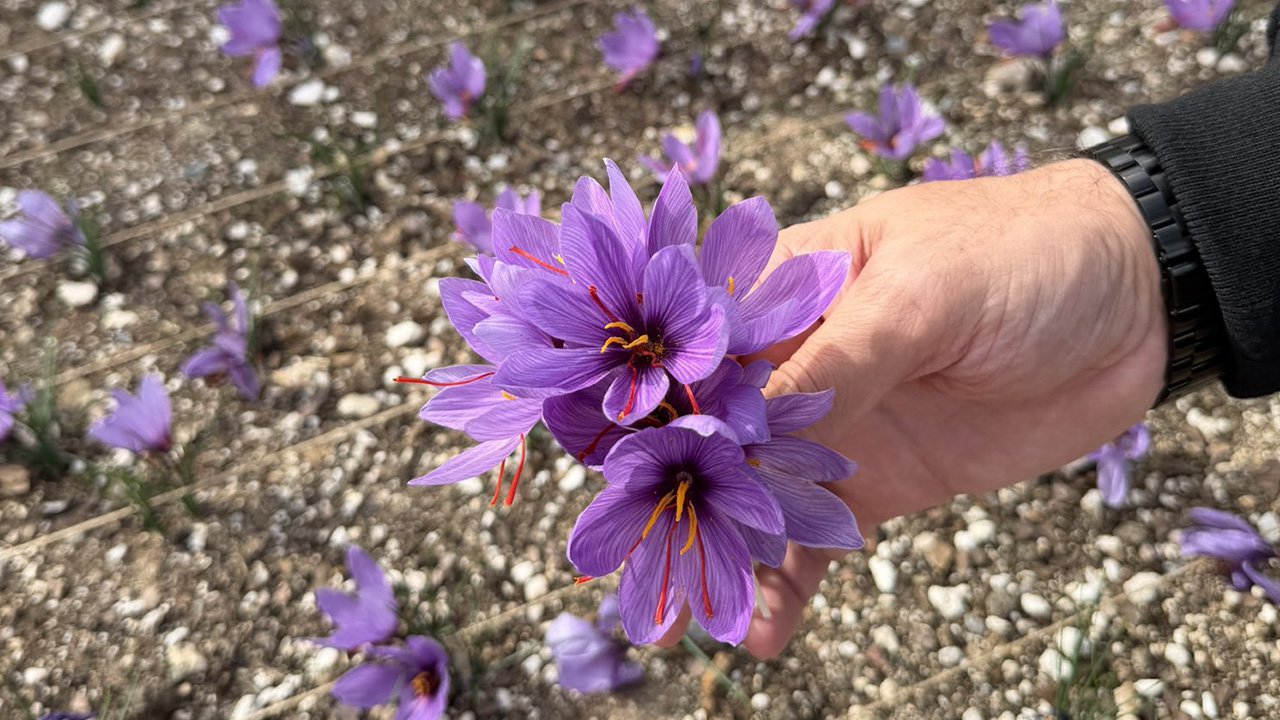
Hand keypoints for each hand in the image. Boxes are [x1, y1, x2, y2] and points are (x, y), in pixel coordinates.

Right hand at [660, 159, 1166, 655]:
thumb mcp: (929, 290)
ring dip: (723, 555)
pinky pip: (818, 542)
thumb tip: (745, 425)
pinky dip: (788, 586)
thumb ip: (838, 357)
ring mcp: (834, 428)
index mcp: (789, 287)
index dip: (653, 405)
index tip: (613, 467)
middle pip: (713, 434)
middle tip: (637, 563)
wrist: (1136, 305)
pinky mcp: (876, 483)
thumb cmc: (1025, 254)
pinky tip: (764, 632)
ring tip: (690, 617)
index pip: (697, 349)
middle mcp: (795, 361)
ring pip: (756, 499)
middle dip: (674, 495)